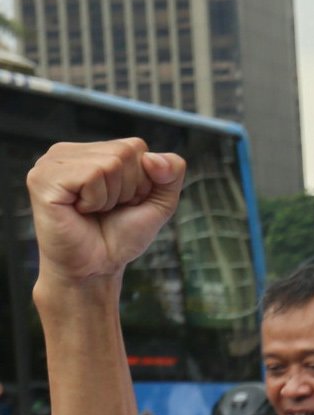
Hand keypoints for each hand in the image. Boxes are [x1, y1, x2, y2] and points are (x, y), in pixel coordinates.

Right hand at [27, 140, 183, 300]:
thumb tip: (154, 157)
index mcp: (90, 151)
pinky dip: (96, 200)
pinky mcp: (42, 178)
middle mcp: (68, 151)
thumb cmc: (120, 236)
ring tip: (92, 210)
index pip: (136, 147)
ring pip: (110, 164)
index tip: (123, 202)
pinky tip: (79, 210)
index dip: (142, 181)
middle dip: (128, 189)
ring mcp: (51, 162)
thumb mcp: (159, 202)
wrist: (96, 268)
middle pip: (125, 153)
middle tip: (106, 209)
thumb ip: (171, 173)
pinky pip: (91, 176)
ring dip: (111, 197)